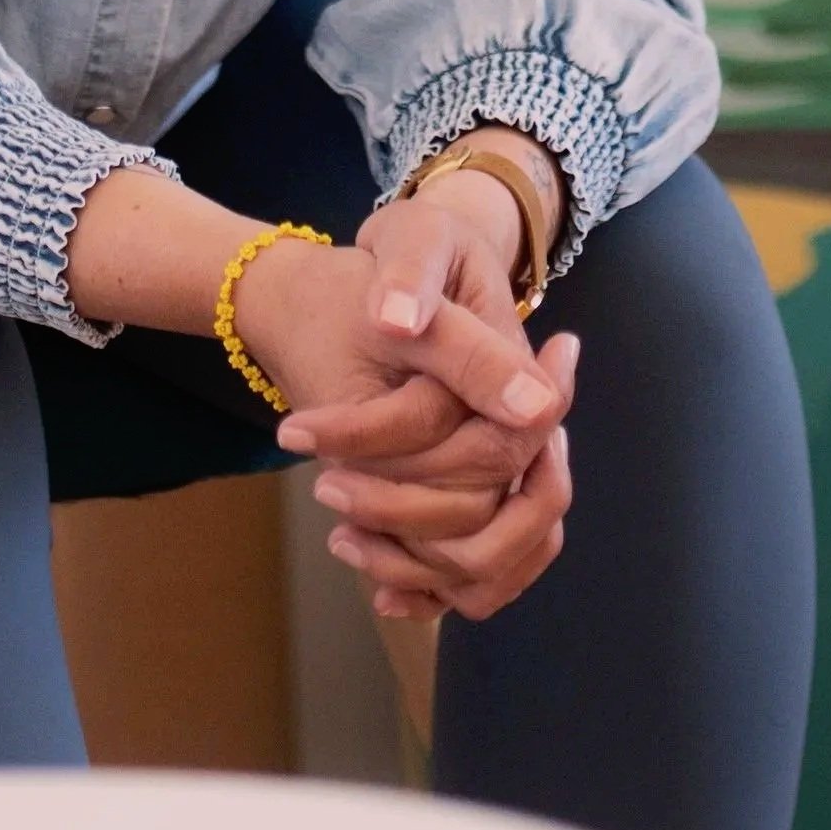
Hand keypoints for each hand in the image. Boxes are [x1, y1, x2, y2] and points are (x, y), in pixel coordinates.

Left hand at [263, 154, 579, 621]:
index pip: (477, 433)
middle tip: (324, 486)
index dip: (380, 437)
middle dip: (399, 507)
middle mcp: (529, 428)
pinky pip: (481, 575)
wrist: (415, 270)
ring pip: (491, 558)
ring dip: (412, 559)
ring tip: (340, 536)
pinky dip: (433, 590)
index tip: (301, 428)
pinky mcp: (486, 495)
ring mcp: (513, 469)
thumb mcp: (413, 239)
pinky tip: (379, 589)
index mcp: (519, 369)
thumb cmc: (416, 252)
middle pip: (491, 509)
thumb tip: (401, 324)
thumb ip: (413, 278)